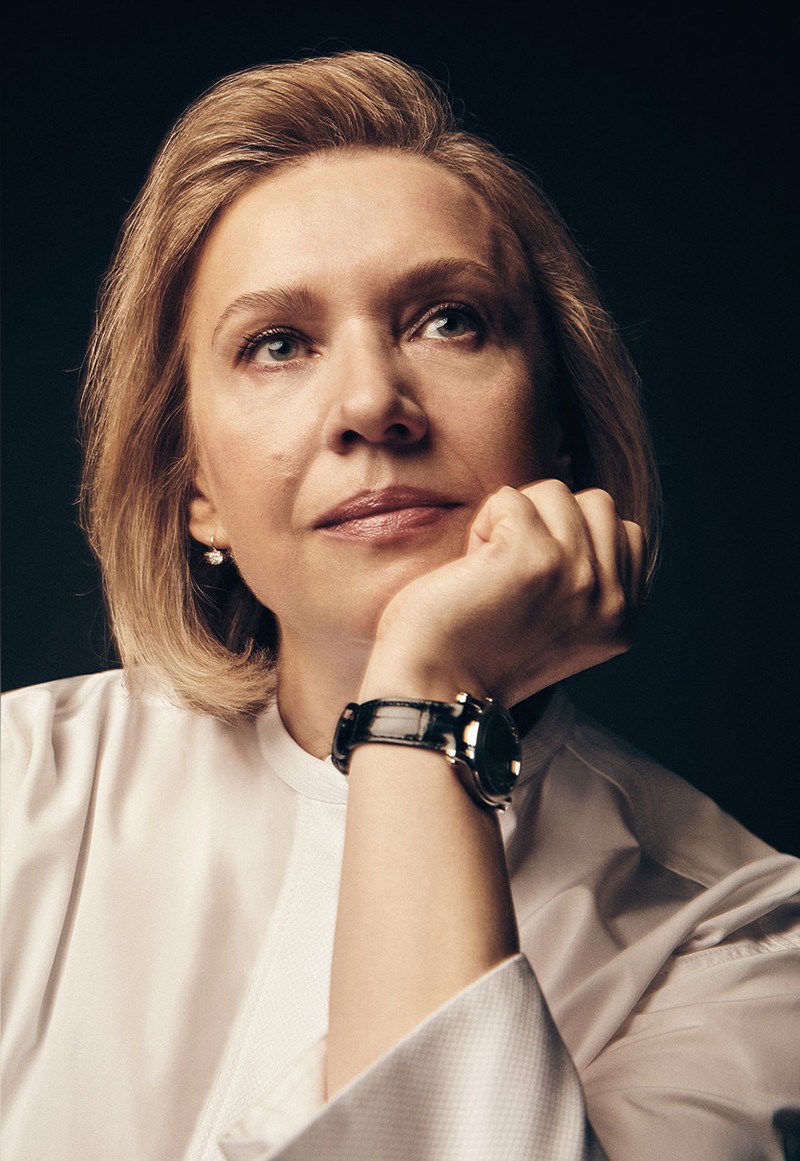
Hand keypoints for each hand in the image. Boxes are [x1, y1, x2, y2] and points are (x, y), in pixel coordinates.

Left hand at [361, 479, 645, 705]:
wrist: (437, 693)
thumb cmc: (478, 652)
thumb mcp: (559, 620)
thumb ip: (585, 576)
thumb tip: (576, 508)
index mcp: (623, 620)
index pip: (626, 533)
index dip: (572, 538)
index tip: (533, 580)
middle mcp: (612, 601)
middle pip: (597, 504)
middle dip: (547, 520)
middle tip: (509, 571)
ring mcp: (578, 576)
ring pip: (555, 492)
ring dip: (513, 519)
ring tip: (490, 569)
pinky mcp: (534, 556)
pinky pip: (510, 498)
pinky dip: (482, 523)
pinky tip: (471, 566)